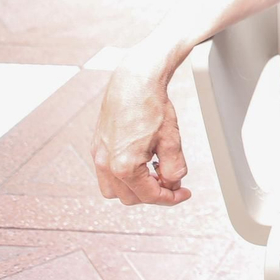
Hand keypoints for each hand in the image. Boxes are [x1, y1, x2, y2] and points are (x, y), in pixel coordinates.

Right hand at [93, 55, 191, 205]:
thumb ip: (173, 168)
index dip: (170, 198)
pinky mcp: (96, 147)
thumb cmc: (151, 106)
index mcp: (124, 166)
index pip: (148, 196)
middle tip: (171, 181)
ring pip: (114, 190)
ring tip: (155, 172)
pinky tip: (141, 162)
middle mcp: (106, 163)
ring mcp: (98, 155)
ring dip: (135, 188)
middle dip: (153, 193)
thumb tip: (173, 183)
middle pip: (130, 198)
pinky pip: (107, 173)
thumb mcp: (171, 140)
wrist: (134, 82)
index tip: (183, 193)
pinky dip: (124, 176)